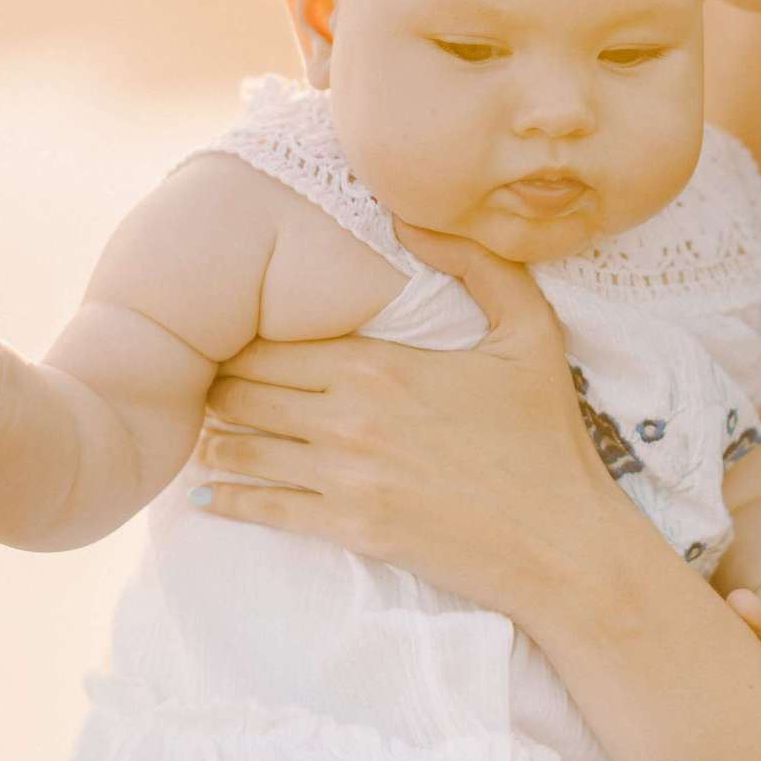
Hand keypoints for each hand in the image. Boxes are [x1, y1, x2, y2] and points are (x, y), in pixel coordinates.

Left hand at [190, 218, 621, 620]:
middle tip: (199, 382)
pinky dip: (226, 501)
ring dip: (214, 440)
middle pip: (243, 392)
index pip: (271, 342)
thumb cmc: (546, 436)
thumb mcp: (531, 332)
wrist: (562, 544)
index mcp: (380, 365)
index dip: (237, 336)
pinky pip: (264, 509)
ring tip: (198, 433)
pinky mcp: (348, 529)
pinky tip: (204, 497)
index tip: (222, 332)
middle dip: (216, 384)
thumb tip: (408, 216)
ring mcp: (343, 478)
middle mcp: (348, 418)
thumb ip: (474, 263)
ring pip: (243, 449)